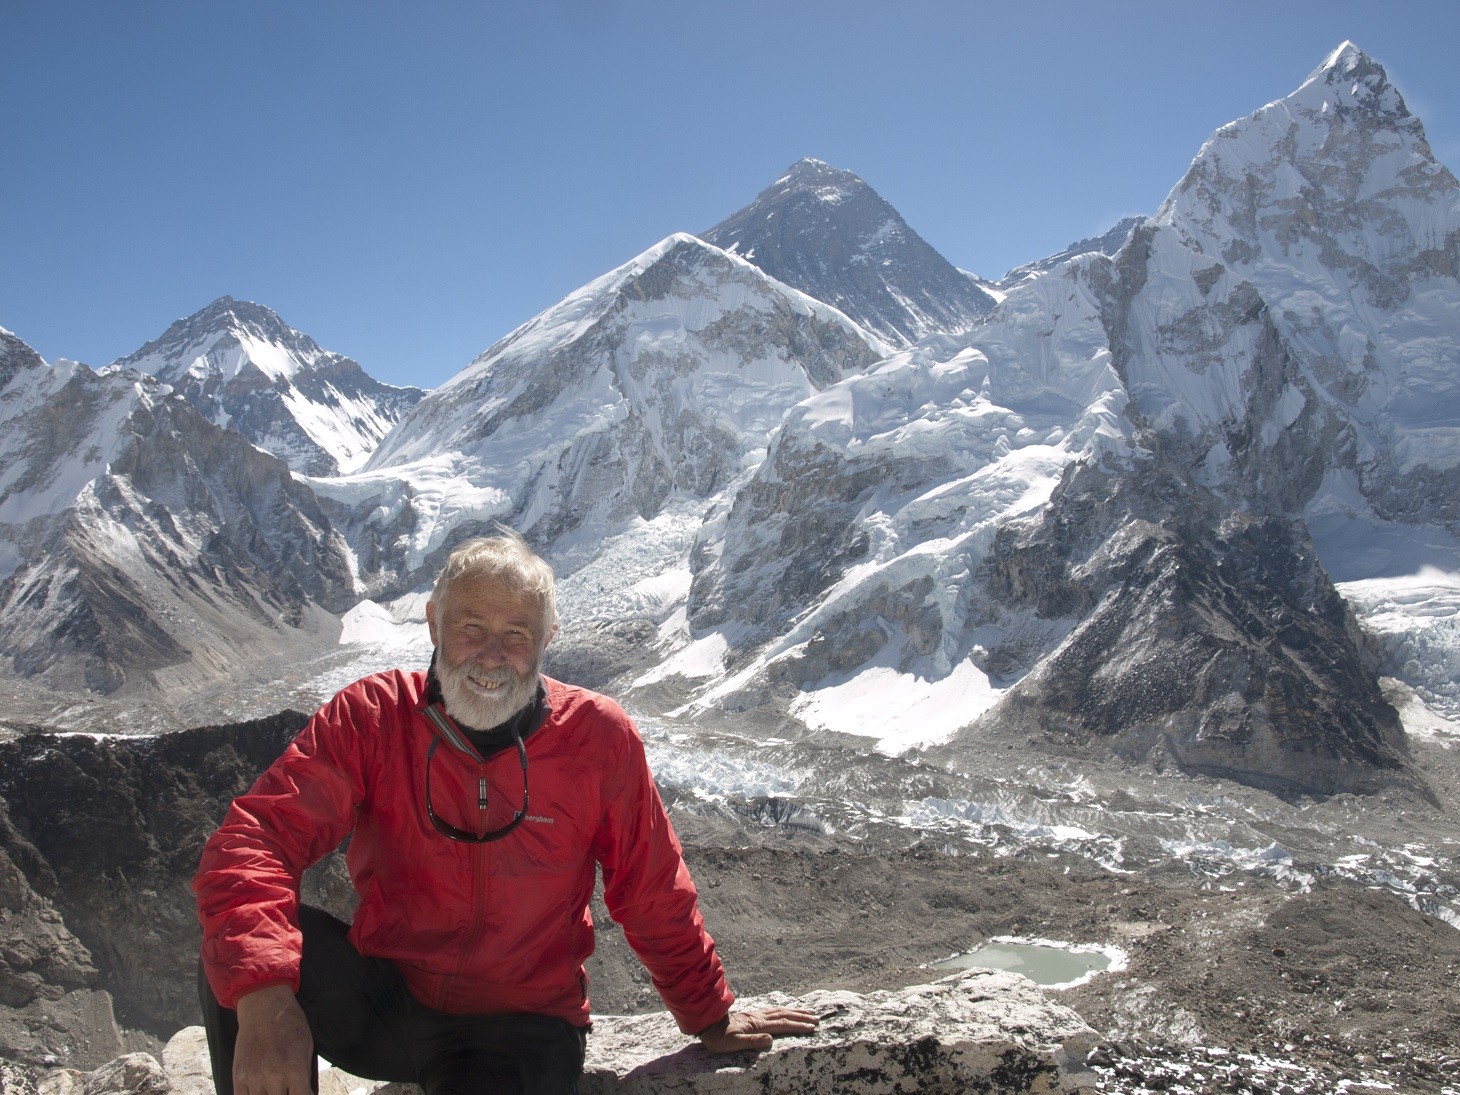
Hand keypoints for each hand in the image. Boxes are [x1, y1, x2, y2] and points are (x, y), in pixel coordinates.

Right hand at [232, 984, 313, 1094]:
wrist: (264, 1007)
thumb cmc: (290, 1023)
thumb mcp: (307, 1046)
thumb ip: (304, 1074)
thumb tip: (304, 1093)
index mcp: (296, 1069)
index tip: (301, 1093)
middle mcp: (274, 1076)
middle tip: (287, 1087)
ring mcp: (254, 1077)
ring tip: (272, 1087)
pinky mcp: (239, 1076)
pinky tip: (259, 1091)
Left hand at [697, 1007, 819, 1053]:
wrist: (706, 1023)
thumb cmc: (719, 1037)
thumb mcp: (733, 1043)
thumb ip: (752, 1041)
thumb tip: (771, 1039)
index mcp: (757, 1025)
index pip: (783, 1025)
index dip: (798, 1026)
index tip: (812, 1027)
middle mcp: (759, 1017)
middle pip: (785, 1015)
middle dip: (801, 1017)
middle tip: (817, 1018)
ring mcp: (755, 1015)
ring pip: (780, 1011)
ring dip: (794, 1012)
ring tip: (807, 1011)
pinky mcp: (751, 1015)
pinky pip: (773, 1011)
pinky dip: (783, 1010)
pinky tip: (785, 1011)